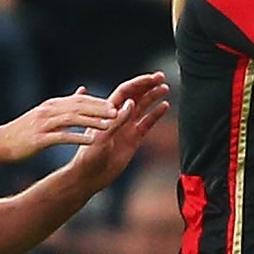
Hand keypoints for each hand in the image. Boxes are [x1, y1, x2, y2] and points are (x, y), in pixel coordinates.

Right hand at [0, 87, 119, 161]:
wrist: (0, 143)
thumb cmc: (23, 131)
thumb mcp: (45, 114)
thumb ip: (64, 105)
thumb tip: (83, 92)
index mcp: (52, 105)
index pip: (80, 100)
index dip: (98, 102)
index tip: (117, 105)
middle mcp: (49, 111)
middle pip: (79, 106)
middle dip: (100, 109)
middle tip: (119, 112)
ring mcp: (44, 124)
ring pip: (73, 119)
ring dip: (92, 121)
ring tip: (110, 125)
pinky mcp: (40, 139)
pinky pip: (62, 136)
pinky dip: (77, 136)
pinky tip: (91, 141)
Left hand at [72, 72, 171, 188]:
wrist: (90, 176)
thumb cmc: (89, 157)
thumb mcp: (101, 137)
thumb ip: (117, 121)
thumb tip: (131, 103)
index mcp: (107, 112)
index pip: (125, 92)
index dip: (139, 83)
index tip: (152, 78)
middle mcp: (118, 117)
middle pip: (135, 96)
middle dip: (148, 85)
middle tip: (161, 77)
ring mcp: (126, 127)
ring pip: (142, 107)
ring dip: (153, 97)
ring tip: (165, 88)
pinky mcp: (133, 139)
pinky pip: (146, 123)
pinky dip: (155, 115)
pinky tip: (164, 106)